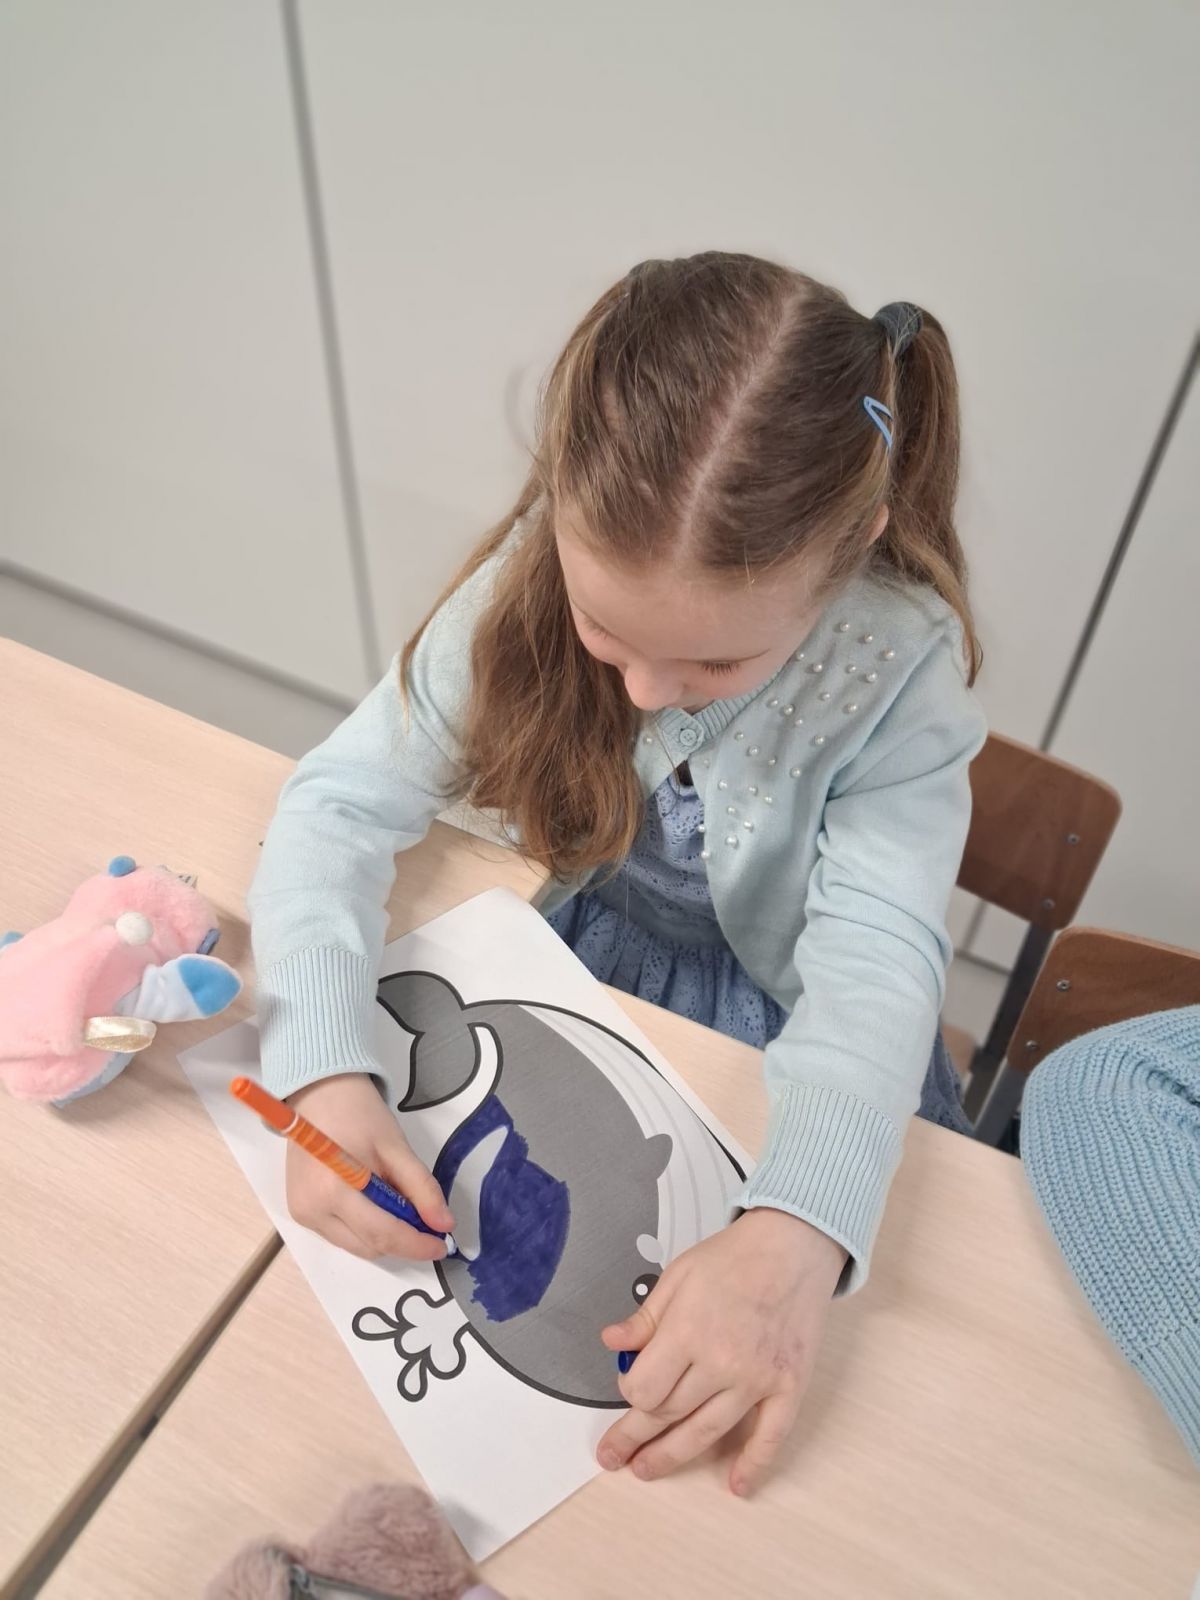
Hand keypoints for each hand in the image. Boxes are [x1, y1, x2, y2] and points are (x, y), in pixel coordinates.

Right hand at [285, 1073, 453, 1260]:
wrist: (320, 1095)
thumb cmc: (360, 1115)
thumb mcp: (397, 1148)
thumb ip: (422, 1188)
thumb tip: (444, 1225)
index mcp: (333, 1190)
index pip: (382, 1233)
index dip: (416, 1245)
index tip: (443, 1246)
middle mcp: (312, 1210)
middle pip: (369, 1246)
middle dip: (403, 1241)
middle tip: (429, 1224)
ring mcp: (303, 1214)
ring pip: (356, 1246)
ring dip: (384, 1236)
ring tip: (401, 1208)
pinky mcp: (301, 1213)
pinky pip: (342, 1235)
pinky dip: (365, 1229)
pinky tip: (376, 1204)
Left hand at [597, 1209, 846, 1495]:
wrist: (793, 1246)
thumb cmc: (734, 1257)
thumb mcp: (678, 1276)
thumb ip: (645, 1317)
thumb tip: (611, 1343)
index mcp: (689, 1331)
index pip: (646, 1390)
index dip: (630, 1396)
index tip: (628, 1392)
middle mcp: (721, 1361)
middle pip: (670, 1414)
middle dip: (636, 1437)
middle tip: (614, 1456)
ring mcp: (757, 1378)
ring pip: (707, 1431)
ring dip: (673, 1455)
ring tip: (647, 1469)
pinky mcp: (788, 1386)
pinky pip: (770, 1435)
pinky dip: (754, 1464)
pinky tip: (737, 1485)